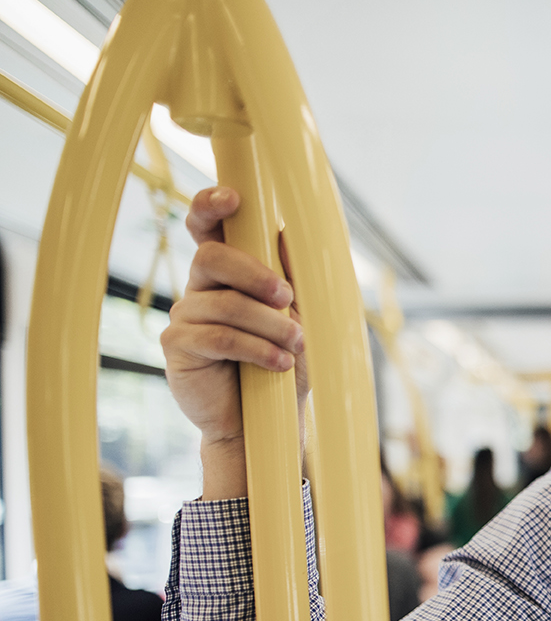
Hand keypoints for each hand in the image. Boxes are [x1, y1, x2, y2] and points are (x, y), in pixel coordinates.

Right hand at [160, 187, 305, 495]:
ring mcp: (185, 316)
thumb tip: (288, 233)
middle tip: (288, 299)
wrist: (269, 421)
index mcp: (227, 273)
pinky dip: (256, 349)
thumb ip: (293, 276)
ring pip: (222, 301)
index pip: (207, 228)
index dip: (211, 206)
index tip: (234, 199)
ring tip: (293, 346)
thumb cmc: (284, 363)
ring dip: (268, 323)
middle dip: (256, 275)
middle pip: (211, 257)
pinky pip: (216, 336)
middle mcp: (200, 288)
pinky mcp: (178, 348)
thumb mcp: (301, 317)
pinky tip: (278, 364)